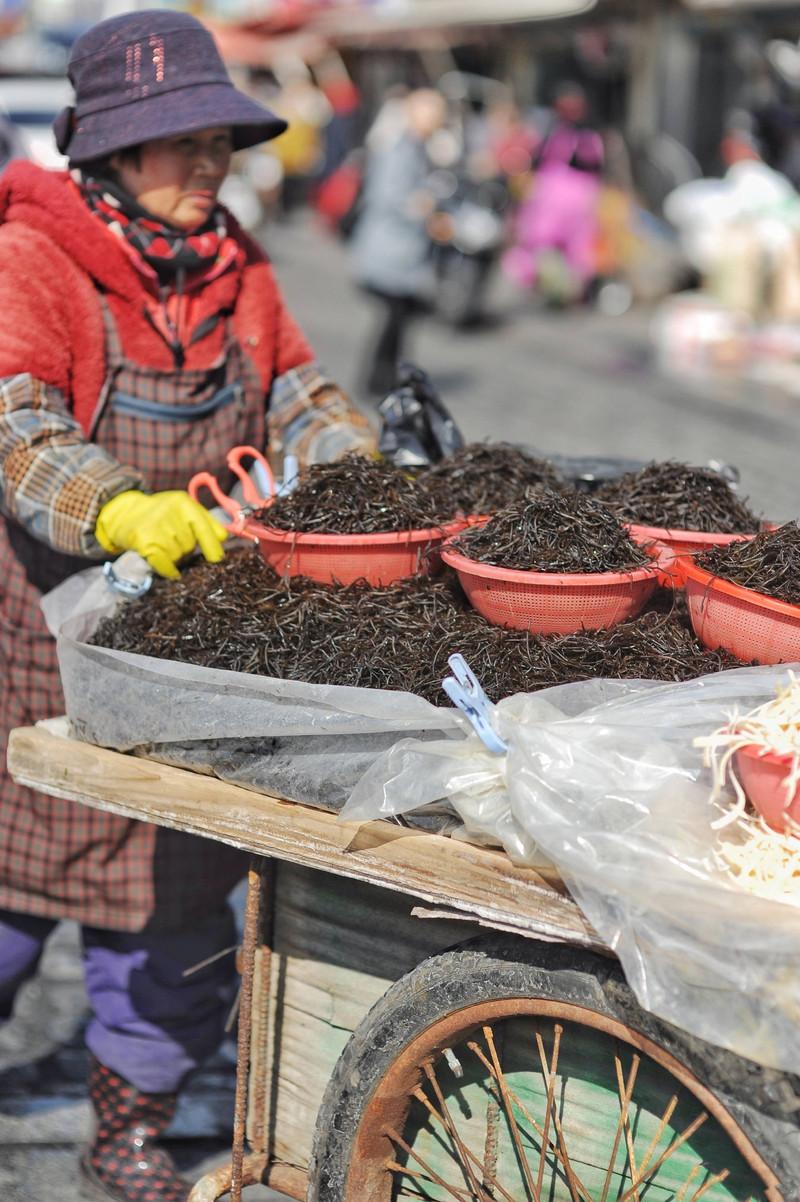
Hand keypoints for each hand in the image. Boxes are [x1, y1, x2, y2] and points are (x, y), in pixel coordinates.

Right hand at [95, 490, 227, 579]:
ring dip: (173, 557)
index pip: (205, 528)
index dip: (212, 547)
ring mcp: (157, 526)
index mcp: (184, 503)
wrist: (123, 513)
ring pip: (178, 555)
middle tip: (171, 542)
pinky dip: (168, 570)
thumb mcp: (183, 509)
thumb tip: (224, 538)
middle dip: (185, 549)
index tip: (217, 560)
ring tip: (162, 546)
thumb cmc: (159, 514)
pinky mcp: (144, 540)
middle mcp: (171, 512)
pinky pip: (165, 563)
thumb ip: (206, 522)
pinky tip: (169, 570)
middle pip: (190, 545)